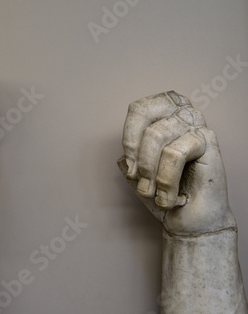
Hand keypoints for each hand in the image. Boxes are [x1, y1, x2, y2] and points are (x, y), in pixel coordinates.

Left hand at [118, 91, 235, 234]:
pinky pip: (174, 153)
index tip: (131, 167)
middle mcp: (180, 112)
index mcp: (163, 114)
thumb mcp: (137, 173)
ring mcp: (195, 124)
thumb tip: (123, 157)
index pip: (138, 109)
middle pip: (144, 116)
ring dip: (149, 170)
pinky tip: (169, 197)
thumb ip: (128, 158)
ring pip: (156, 135)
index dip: (129, 138)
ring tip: (153, 193)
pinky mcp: (207, 141)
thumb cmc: (163, 192)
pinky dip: (166, 179)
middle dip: (136, 154)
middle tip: (140, 180)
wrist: (189, 221)